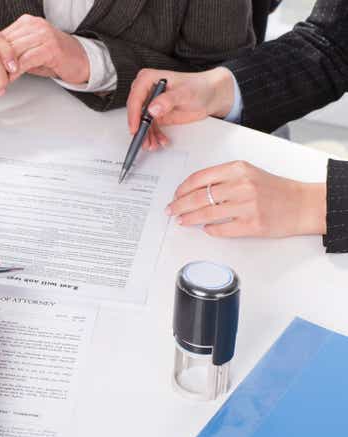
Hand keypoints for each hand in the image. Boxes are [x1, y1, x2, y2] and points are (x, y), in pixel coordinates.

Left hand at [2, 15, 88, 84]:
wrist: (82, 61)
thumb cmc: (55, 59)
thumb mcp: (30, 52)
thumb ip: (13, 53)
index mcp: (27, 23)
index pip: (1, 37)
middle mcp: (35, 25)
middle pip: (5, 44)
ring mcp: (43, 34)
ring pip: (14, 52)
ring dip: (4, 70)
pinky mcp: (50, 47)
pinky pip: (26, 60)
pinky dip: (16, 71)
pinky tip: (11, 80)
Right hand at [127, 67, 237, 149]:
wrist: (211, 95)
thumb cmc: (200, 87)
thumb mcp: (184, 93)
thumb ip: (168, 100)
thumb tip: (152, 109)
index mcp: (149, 79)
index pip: (135, 98)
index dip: (133, 114)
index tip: (135, 128)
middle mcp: (147, 91)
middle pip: (136, 112)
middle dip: (140, 128)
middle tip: (144, 140)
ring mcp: (151, 103)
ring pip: (142, 123)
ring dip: (147, 136)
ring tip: (153, 144)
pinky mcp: (156, 114)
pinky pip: (150, 128)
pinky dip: (154, 136)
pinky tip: (161, 141)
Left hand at [167, 161, 326, 237]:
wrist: (303, 204)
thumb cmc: (275, 189)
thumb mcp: (248, 173)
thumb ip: (223, 178)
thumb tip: (194, 190)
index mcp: (238, 169)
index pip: (199, 178)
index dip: (182, 189)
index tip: (175, 195)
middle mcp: (241, 185)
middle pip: (198, 197)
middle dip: (179, 205)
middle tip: (170, 210)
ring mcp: (246, 206)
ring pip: (206, 214)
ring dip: (189, 219)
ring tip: (181, 220)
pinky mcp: (252, 224)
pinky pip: (221, 229)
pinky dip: (210, 230)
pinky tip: (206, 229)